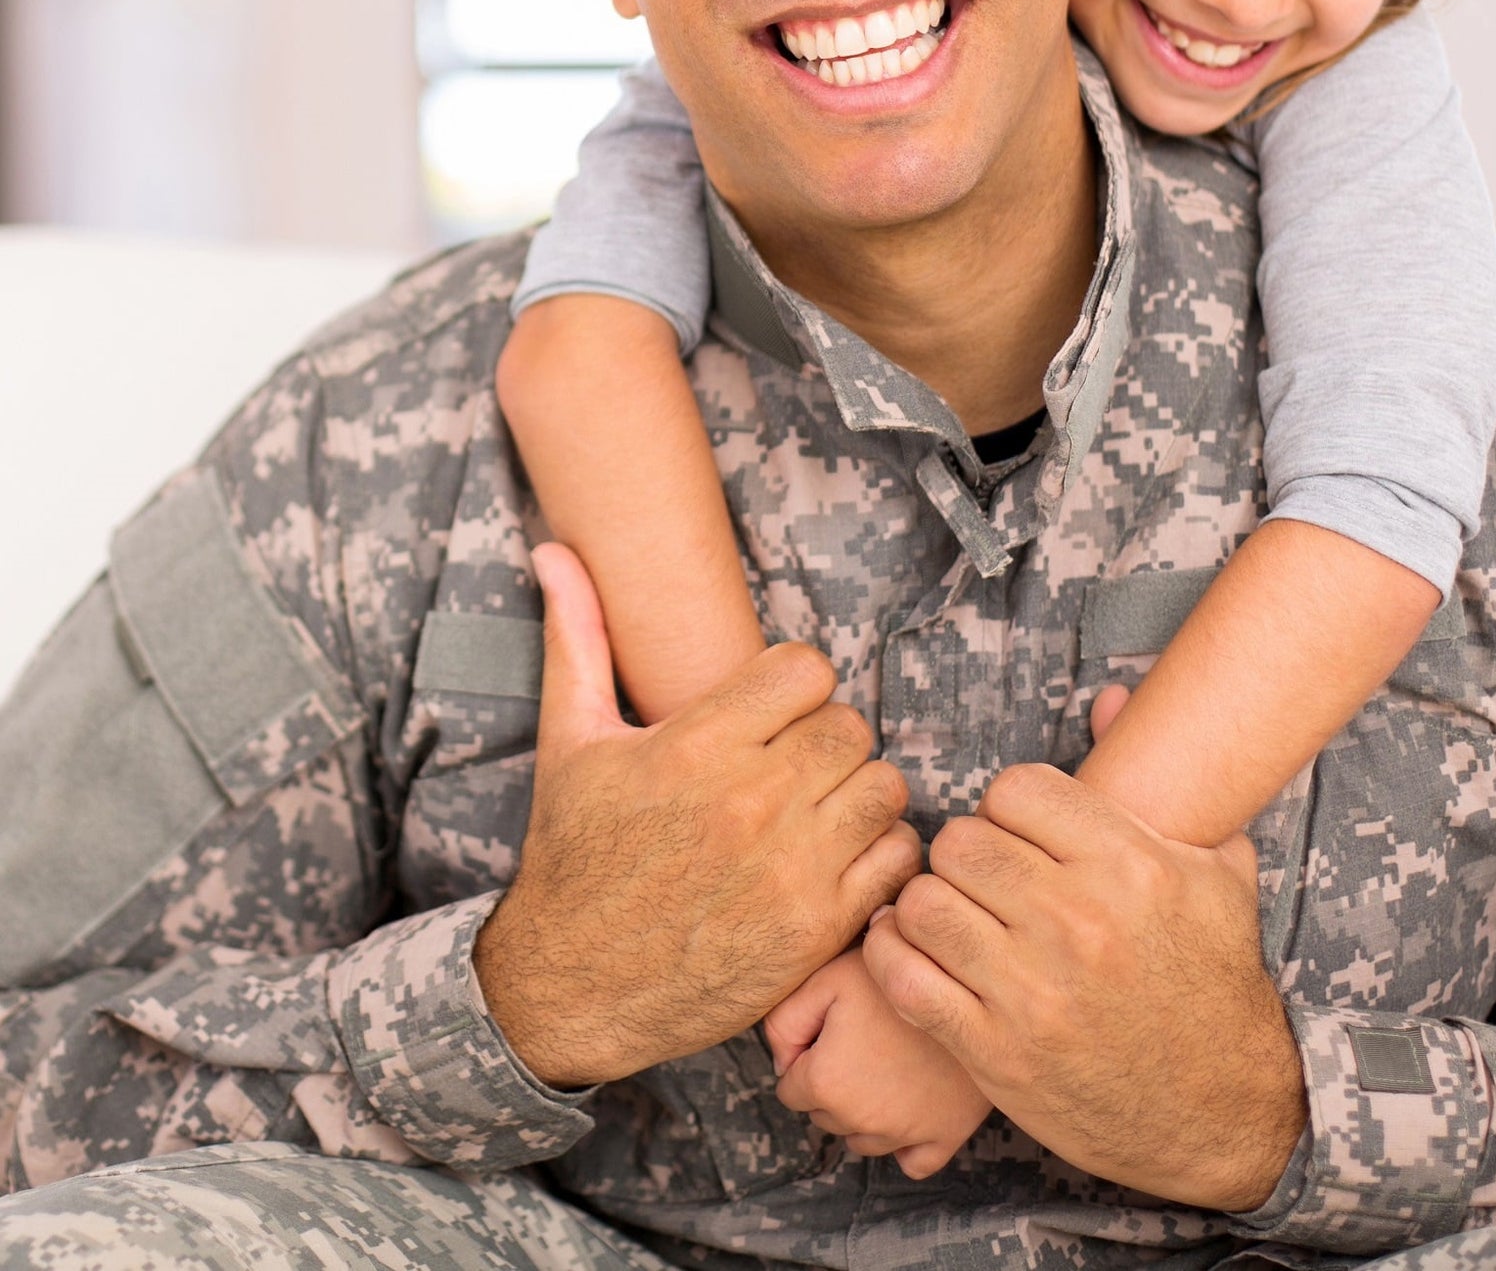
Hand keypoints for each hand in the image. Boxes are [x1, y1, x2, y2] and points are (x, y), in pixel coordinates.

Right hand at [474, 544, 921, 1088]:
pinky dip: (878, 854)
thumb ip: (577, 638)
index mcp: (695, 747)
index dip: (795, 685)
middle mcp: (749, 802)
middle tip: (792, 765)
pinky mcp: (815, 929)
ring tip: (815, 809)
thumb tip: (555, 550)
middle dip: (826, 738)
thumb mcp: (568, 742)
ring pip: (883, 786)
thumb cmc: (572, 857)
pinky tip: (834, 858)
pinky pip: (895, 857)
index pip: (808, 669)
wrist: (568, 988)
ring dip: (858, 792)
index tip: (772, 712)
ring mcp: (789, 869)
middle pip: (851, 725)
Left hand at [765, 946, 991, 1177]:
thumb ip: (784, 1021)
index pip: (789, 1088)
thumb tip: (781, 1063)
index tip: (834, 1027)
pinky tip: (910, 1105)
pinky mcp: (946, 1136)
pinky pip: (914, 1162)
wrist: (971, 981)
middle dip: (835, 1083)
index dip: (808, 1055)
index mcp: (827, 1082)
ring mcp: (906, 1133)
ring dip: (865, 1111)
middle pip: (825, 1116)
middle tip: (864, 1037)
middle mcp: (862, 1120)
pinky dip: (907, 1143)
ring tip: (889, 1060)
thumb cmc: (894, 974)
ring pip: (863, 1139)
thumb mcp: (826, 977)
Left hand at [862, 764, 1305, 1210]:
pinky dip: (892, 956)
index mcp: (1129, 866)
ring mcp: (1032, 991)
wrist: (1221, 1109)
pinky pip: (904, 978)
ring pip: (926, 902)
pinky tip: (910, 950)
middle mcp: (1077, 922)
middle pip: (963, 841)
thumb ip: (1161, 782)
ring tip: (950, 913)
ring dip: (929, 903)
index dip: (1008, 804)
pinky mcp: (996, 1053)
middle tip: (981, 876)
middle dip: (966, 852)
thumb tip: (1110, 695)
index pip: (1015, 789)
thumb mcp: (1217, 872)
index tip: (1017, 831)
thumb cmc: (1215, 983)